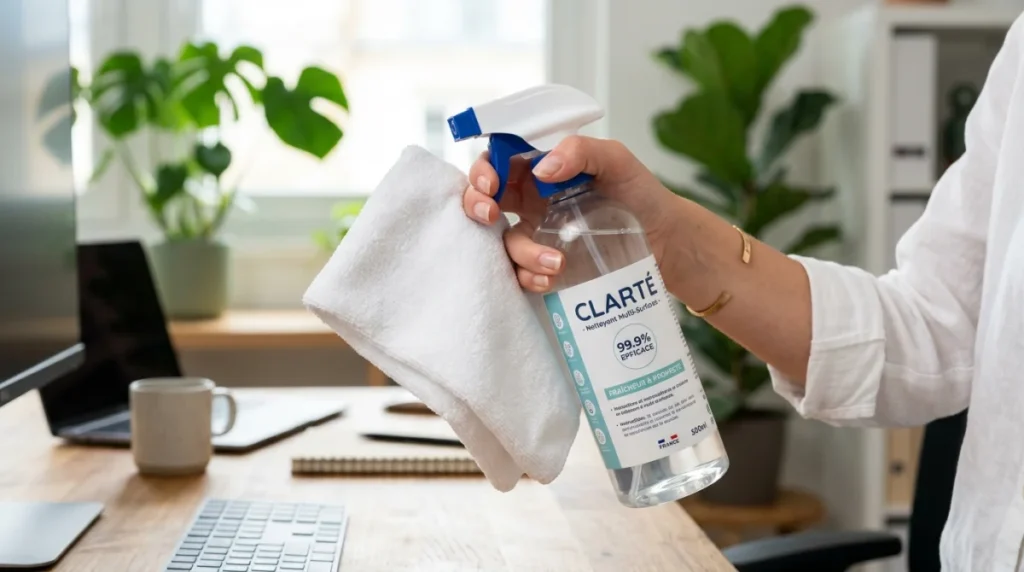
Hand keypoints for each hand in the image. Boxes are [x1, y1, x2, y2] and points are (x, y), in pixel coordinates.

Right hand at [462, 135, 677, 291]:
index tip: (491, 183)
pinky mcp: (546, 264)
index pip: (498, 162)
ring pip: (502, 242)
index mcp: (541, 168)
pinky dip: (529, 276)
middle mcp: (531, 200)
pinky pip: (520, 272)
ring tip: (555, 261)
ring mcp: (537, 233)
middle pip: (484, 199)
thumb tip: (541, 170)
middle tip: (491, 216)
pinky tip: (551, 277)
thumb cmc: (640, 193)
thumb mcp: (615, 159)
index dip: (485, 170)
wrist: (665, 239)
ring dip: (519, 252)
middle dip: (476, 206)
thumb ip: (579, 151)